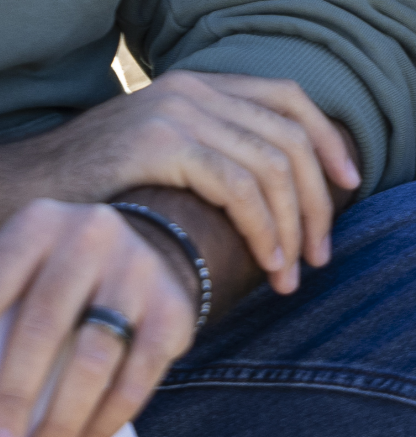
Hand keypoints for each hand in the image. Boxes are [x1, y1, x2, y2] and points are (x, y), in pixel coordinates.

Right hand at [0, 72, 360, 296]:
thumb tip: (282, 189)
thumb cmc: (96, 185)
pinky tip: (267, 261)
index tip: (349, 183)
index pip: (288, 97)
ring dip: (291, 225)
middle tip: (320, 252)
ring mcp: (179, 112)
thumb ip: (215, 150)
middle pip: (288, 135)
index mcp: (202, 83)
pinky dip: (263, 226)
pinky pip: (237, 185)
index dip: (326, 139)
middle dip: (315, 199)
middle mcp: (195, 89)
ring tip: (290, 273)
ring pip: (269, 164)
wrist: (26, 190)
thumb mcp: (163, 152)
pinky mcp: (162, 144)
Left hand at [0, 200, 194, 436]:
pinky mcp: (174, 307)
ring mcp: (138, 268)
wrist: (138, 258)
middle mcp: (93, 234)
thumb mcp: (15, 279)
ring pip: (94, 358)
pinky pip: (137, 376)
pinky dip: (105, 420)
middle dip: (11, 398)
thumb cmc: (48, 284)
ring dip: (59, 421)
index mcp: (40, 224)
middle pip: (43, 326)